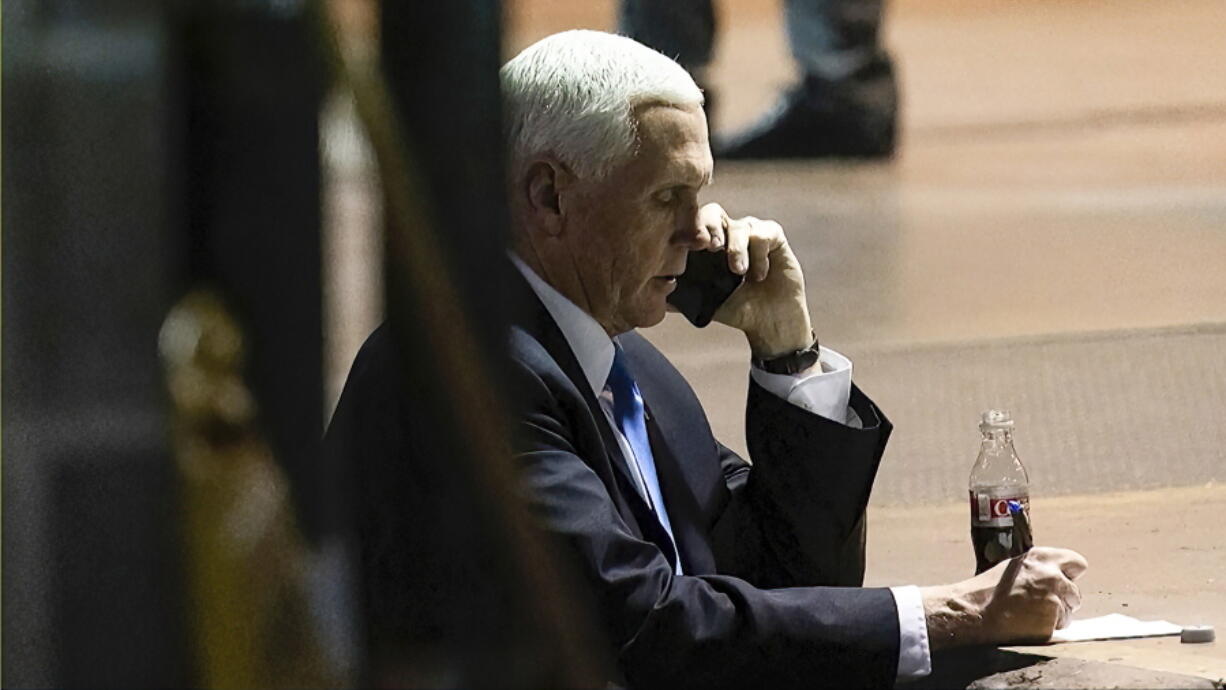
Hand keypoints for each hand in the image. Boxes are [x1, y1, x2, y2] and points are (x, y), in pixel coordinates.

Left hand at [695, 203, 812, 358]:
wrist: (770, 323)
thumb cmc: (737, 309)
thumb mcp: (705, 303)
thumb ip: (681, 296)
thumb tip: (652, 292)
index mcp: (707, 245)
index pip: (692, 223)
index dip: (688, 229)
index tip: (688, 246)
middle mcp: (727, 233)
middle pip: (712, 212)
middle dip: (708, 227)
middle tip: (710, 248)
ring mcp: (750, 232)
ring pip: (738, 226)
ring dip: (736, 249)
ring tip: (739, 273)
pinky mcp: (773, 236)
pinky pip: (762, 234)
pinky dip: (758, 254)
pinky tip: (760, 275)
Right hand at [922, 547, 1088, 649]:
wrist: (974, 613)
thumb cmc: (988, 590)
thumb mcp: (1014, 568)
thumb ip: (1039, 568)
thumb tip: (1058, 575)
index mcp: (1042, 558)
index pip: (1077, 563)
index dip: (1070, 574)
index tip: (1064, 580)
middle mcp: (1053, 576)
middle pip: (1075, 592)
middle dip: (1063, 599)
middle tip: (1040, 603)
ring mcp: (1054, 600)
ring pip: (1068, 612)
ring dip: (1054, 616)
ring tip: (1028, 614)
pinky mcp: (1052, 622)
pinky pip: (1058, 628)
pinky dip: (1046, 629)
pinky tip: (1026, 624)